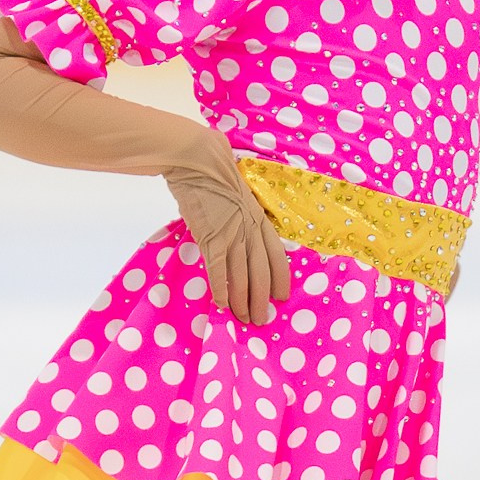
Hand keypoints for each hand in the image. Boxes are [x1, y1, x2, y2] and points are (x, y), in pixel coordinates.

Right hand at [164, 129, 290, 324]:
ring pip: (242, 276)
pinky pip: (218, 270)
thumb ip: (245, 216)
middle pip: (261, 272)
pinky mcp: (210, 236)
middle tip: (261, 319)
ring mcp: (231, 234)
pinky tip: (222, 304)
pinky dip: (221, 289)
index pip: (277, 256)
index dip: (280, 279)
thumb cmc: (217, 174)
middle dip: (262, 299)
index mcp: (260, 219)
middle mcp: (250, 229)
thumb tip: (243, 234)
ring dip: (243, 301)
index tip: (281, 297)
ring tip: (244, 318)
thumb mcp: (240, 197)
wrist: (198, 159)